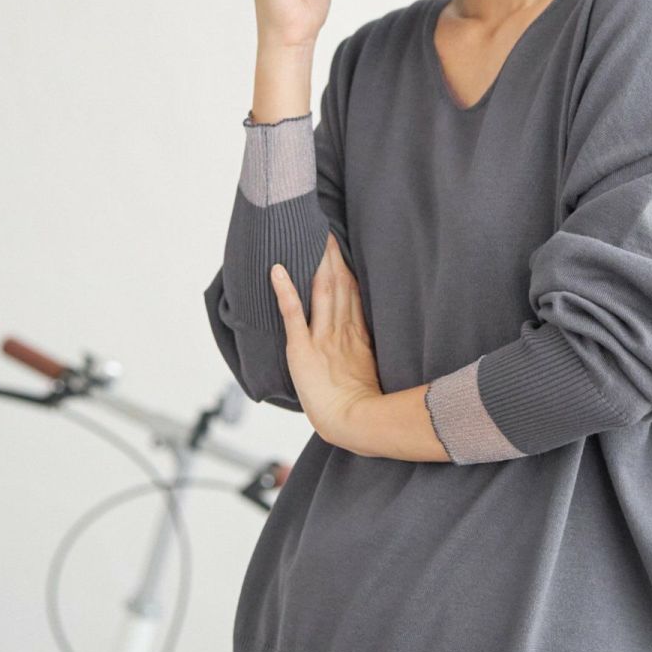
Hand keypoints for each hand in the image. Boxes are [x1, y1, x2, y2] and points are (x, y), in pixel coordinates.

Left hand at [270, 233, 382, 450]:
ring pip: (321, 291)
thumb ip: (371, 351)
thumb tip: (371, 336)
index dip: (348, 267)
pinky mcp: (302, 349)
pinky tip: (277, 270)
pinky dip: (285, 291)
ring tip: (310, 237)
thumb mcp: (374, 372)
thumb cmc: (363, 407)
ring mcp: (322, 338)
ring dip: (316, 263)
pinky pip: (293, 314)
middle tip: (328, 228)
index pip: (353, 292)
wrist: (354, 423)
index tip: (345, 244)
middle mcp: (341, 331)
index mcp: (359, 335)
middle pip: (338, 284)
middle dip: (333, 256)